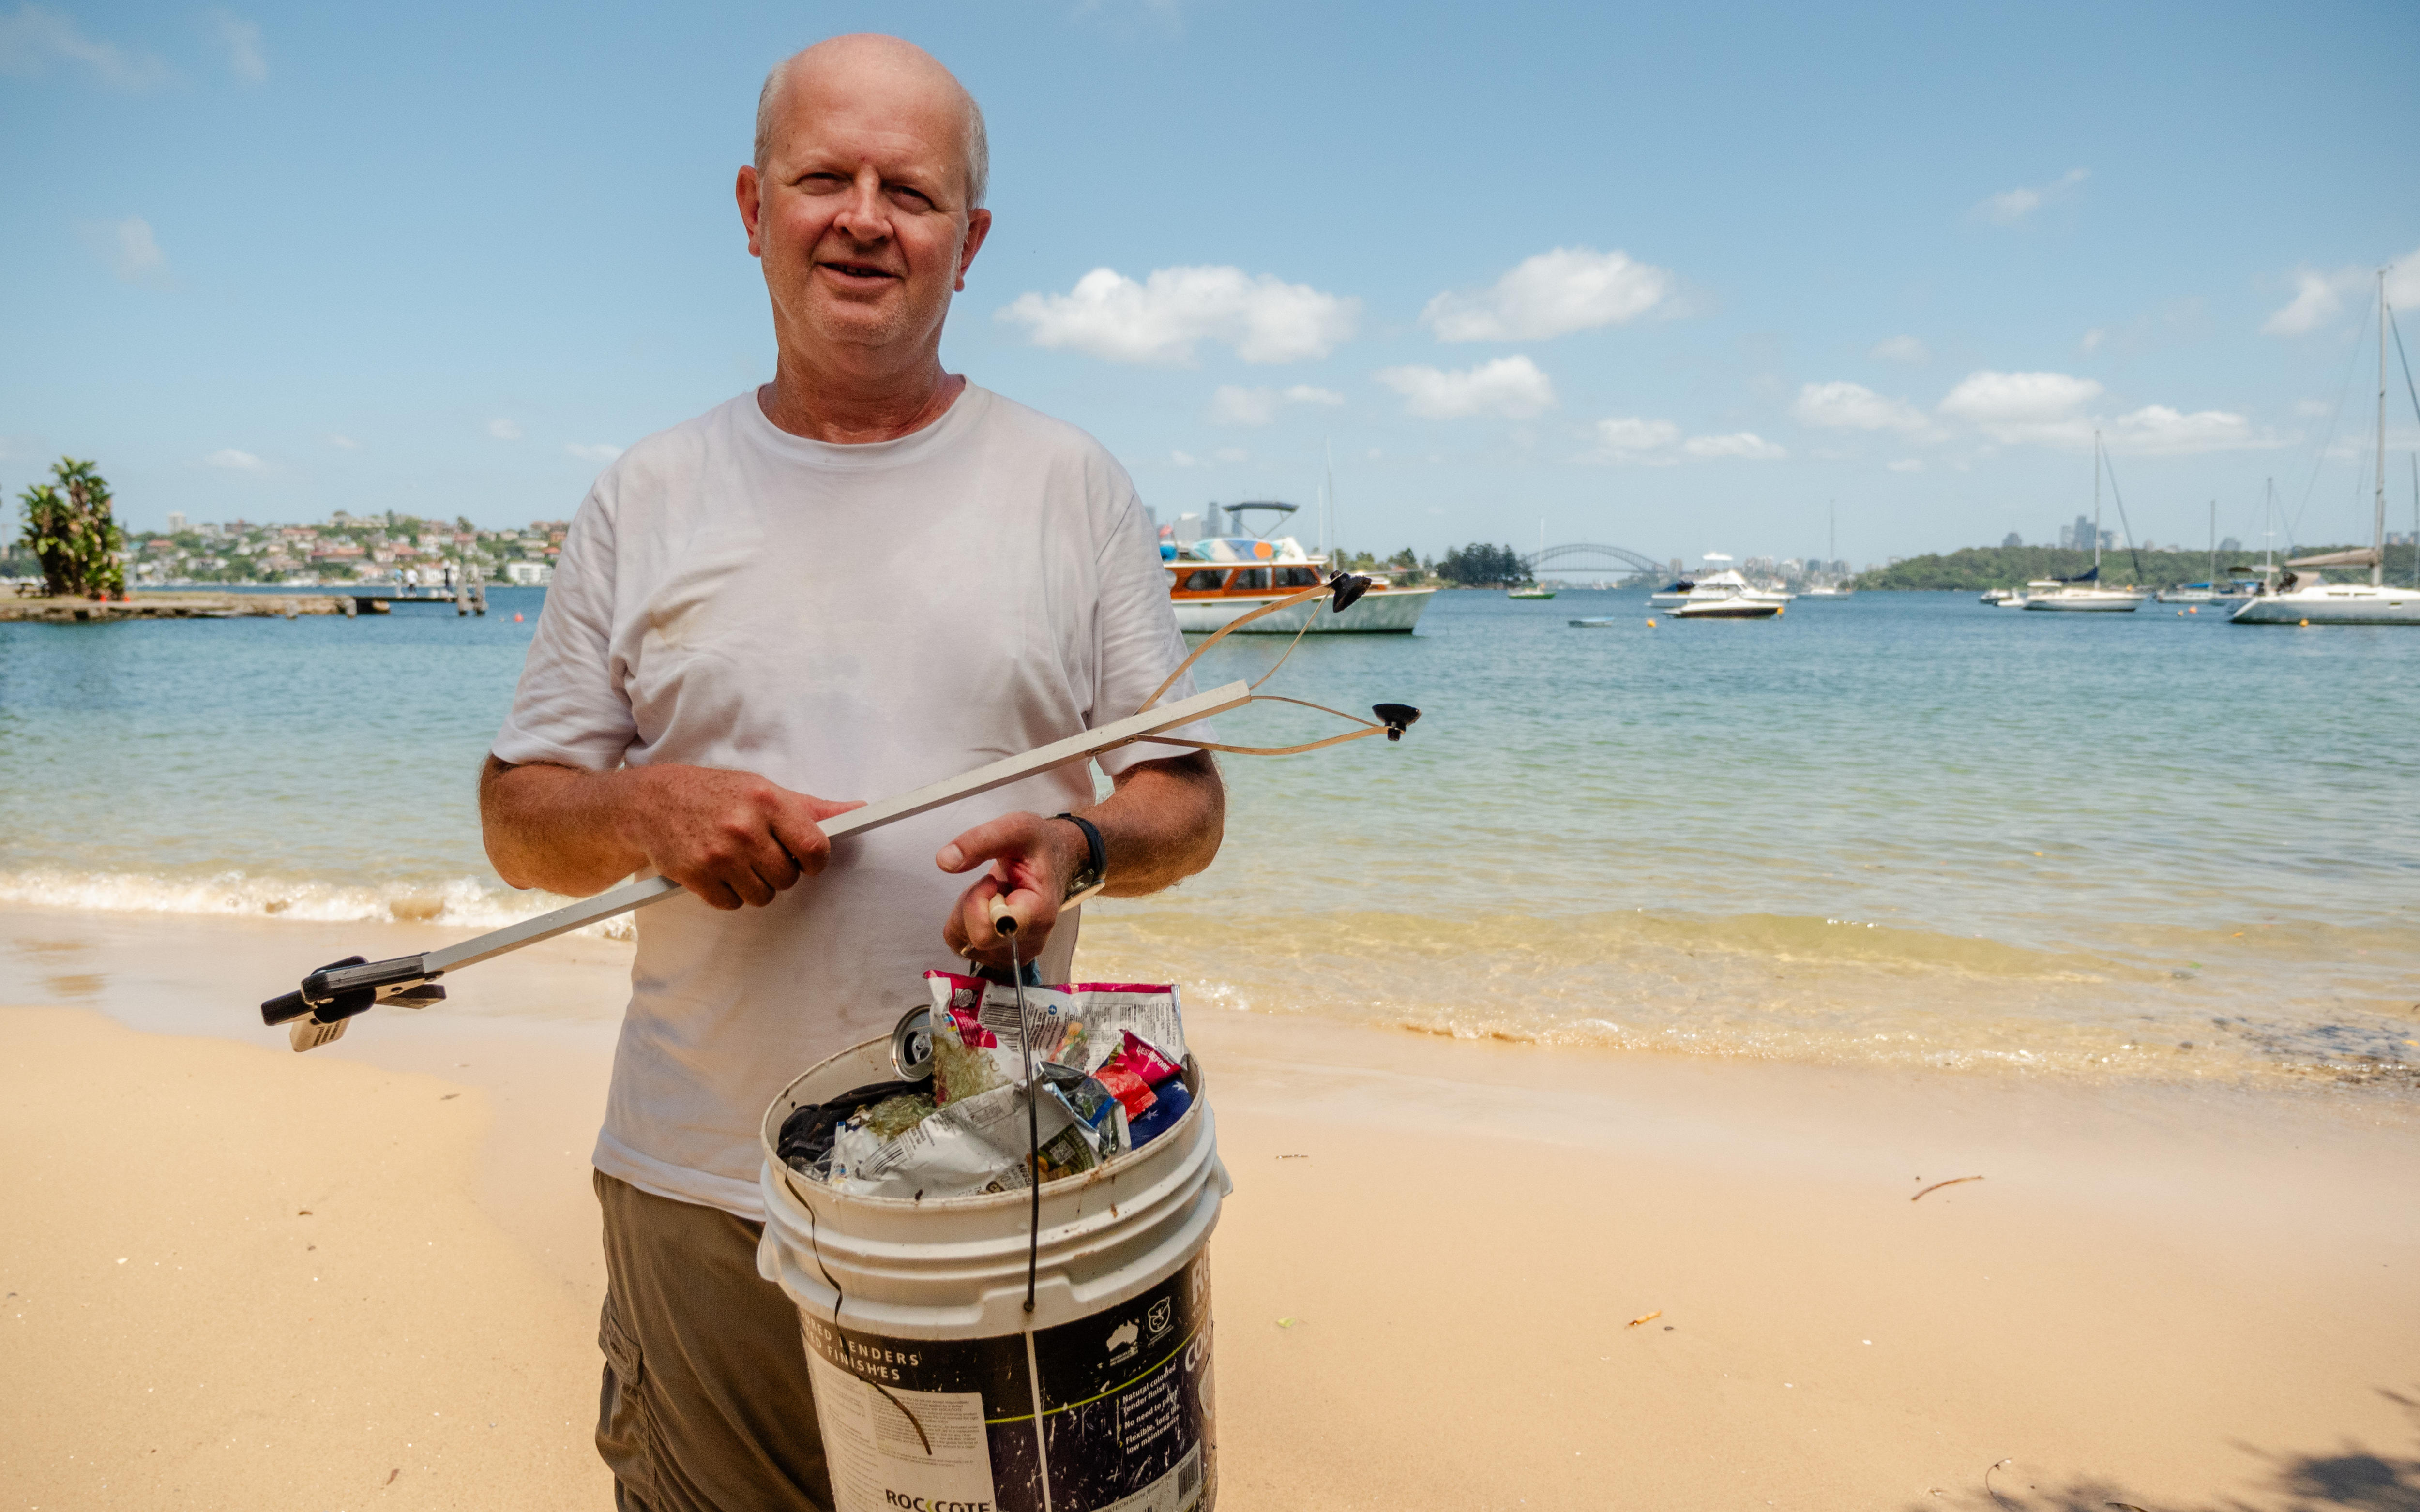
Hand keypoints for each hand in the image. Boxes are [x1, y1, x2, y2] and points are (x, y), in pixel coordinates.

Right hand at [623, 765, 862, 910]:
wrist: (651, 801)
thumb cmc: (715, 794)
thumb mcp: (764, 790)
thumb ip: (812, 808)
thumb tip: (860, 810)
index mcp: (767, 801)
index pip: (814, 847)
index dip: (815, 860)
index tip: (807, 860)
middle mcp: (744, 827)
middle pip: (788, 877)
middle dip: (779, 871)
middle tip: (760, 854)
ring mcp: (719, 854)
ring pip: (762, 895)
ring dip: (754, 885)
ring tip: (737, 861)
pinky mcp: (696, 876)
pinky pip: (732, 904)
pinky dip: (727, 894)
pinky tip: (716, 871)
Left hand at [936, 812, 1087, 968]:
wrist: (1054, 858)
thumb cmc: (1038, 845)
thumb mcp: (1015, 828)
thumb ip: (979, 841)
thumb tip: (944, 861)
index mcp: (1037, 916)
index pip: (985, 933)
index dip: (976, 903)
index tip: (991, 880)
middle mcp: (1029, 942)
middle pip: (971, 937)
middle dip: (971, 903)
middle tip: (992, 882)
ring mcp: (1015, 953)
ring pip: (962, 942)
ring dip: (967, 911)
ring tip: (994, 892)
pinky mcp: (1002, 955)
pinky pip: (962, 944)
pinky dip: (966, 922)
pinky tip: (989, 905)